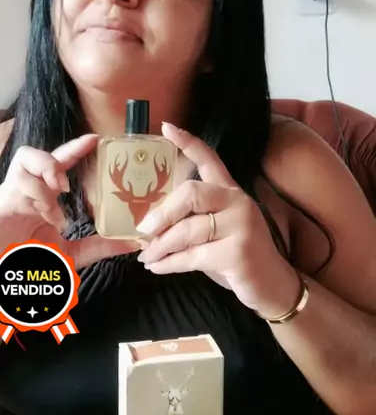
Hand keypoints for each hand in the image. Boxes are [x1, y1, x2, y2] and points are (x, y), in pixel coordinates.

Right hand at [0, 134, 136, 319]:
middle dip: (55, 159)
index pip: (56, 166)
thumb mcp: (72, 256)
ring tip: (57, 209)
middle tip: (68, 183)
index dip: (73, 149)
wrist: (0, 297)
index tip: (95, 140)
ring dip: (45, 183)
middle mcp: (20, 195)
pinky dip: (35, 199)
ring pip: (21, 166)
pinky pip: (10, 192)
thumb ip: (100, 246)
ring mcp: (3, 202)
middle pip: (31, 155)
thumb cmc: (29, 273)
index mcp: (39, 200)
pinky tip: (47, 218)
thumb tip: (136, 242)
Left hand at [136, 123, 299, 318]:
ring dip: (160, 246)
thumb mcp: (217, 232)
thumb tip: (148, 225)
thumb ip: (192, 220)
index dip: (188, 142)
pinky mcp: (238, 252)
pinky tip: (157, 268)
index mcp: (231, 192)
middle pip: (191, 193)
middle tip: (142, 230)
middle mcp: (238, 202)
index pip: (210, 159)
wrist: (272, 287)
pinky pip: (192, 256)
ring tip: (146, 257)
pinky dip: (169, 264)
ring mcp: (241, 226)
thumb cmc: (238, 257)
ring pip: (187, 230)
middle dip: (162, 213)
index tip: (165, 127)